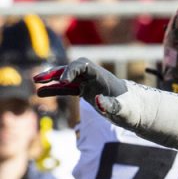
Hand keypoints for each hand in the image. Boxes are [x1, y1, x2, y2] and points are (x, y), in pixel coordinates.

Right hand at [37, 59, 177, 148]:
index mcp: (104, 77)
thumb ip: (113, 106)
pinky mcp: (86, 92)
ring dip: (52, 80)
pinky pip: (67, 89)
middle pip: (72, 69)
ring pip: (67, 78)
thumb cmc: (134, 110)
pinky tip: (41, 93)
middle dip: (57, 72)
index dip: (72, 70)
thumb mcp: (125, 111)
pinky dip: (55, 90)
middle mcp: (95, 77)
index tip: (64, 81)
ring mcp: (89, 84)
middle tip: (40, 78)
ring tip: (36, 84)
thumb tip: (98, 102)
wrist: (139, 112)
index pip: (84, 66)